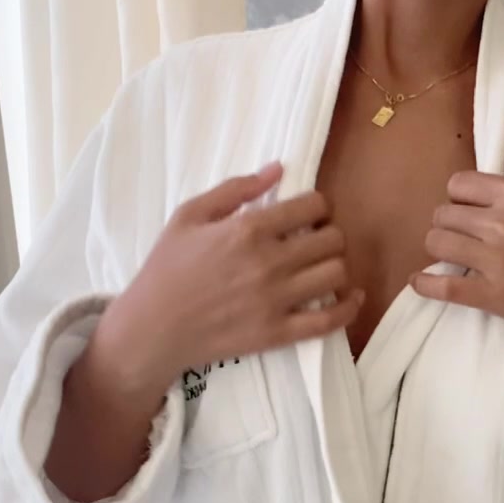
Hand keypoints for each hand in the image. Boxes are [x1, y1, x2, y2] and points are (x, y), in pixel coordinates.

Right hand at [100, 163, 364, 399]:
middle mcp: (269, 262)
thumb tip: (277, 169)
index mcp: (248, 229)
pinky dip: (349, 306)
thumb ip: (235, 189)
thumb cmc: (167, 268)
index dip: (317, 206)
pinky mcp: (278, 333)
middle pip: (332, 239)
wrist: (152, 328)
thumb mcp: (188, 215)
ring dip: (336, 265)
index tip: (308, 213)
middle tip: (314, 240)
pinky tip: (350, 296)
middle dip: (328, 233)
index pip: (312, 206)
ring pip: (337, 273)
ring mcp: (276, 300)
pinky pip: (330, 320)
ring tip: (322, 265)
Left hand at [410, 119, 503, 364]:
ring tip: (450, 254)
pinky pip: (442, 286)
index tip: (471, 209)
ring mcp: (496, 261)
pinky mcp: (493, 297)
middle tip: (462, 235)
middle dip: (449, 223)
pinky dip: (425, 284)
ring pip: (436, 244)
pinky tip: (421, 281)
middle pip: (443, 214)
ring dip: (438, 249)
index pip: (459, 184)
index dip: (460, 197)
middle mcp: (503, 223)